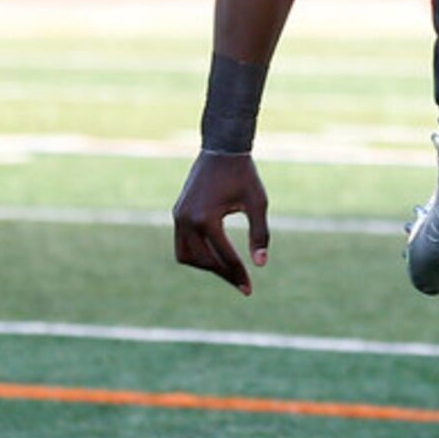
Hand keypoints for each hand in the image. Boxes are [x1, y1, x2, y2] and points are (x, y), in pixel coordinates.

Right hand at [172, 150, 270, 294]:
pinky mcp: (177, 213)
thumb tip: (261, 264)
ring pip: (186, 256)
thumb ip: (260, 234)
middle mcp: (188, 219)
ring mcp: (179, 216)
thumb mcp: (257, 203)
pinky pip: (182, 243)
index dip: (239, 274)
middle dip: (224, 274)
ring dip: (206, 266)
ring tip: (227, 270)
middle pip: (204, 261)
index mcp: (207, 218)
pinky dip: (197, 254)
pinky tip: (215, 256)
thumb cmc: (243, 174)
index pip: (224, 256)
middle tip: (242, 283)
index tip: (249, 289)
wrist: (221, 148)